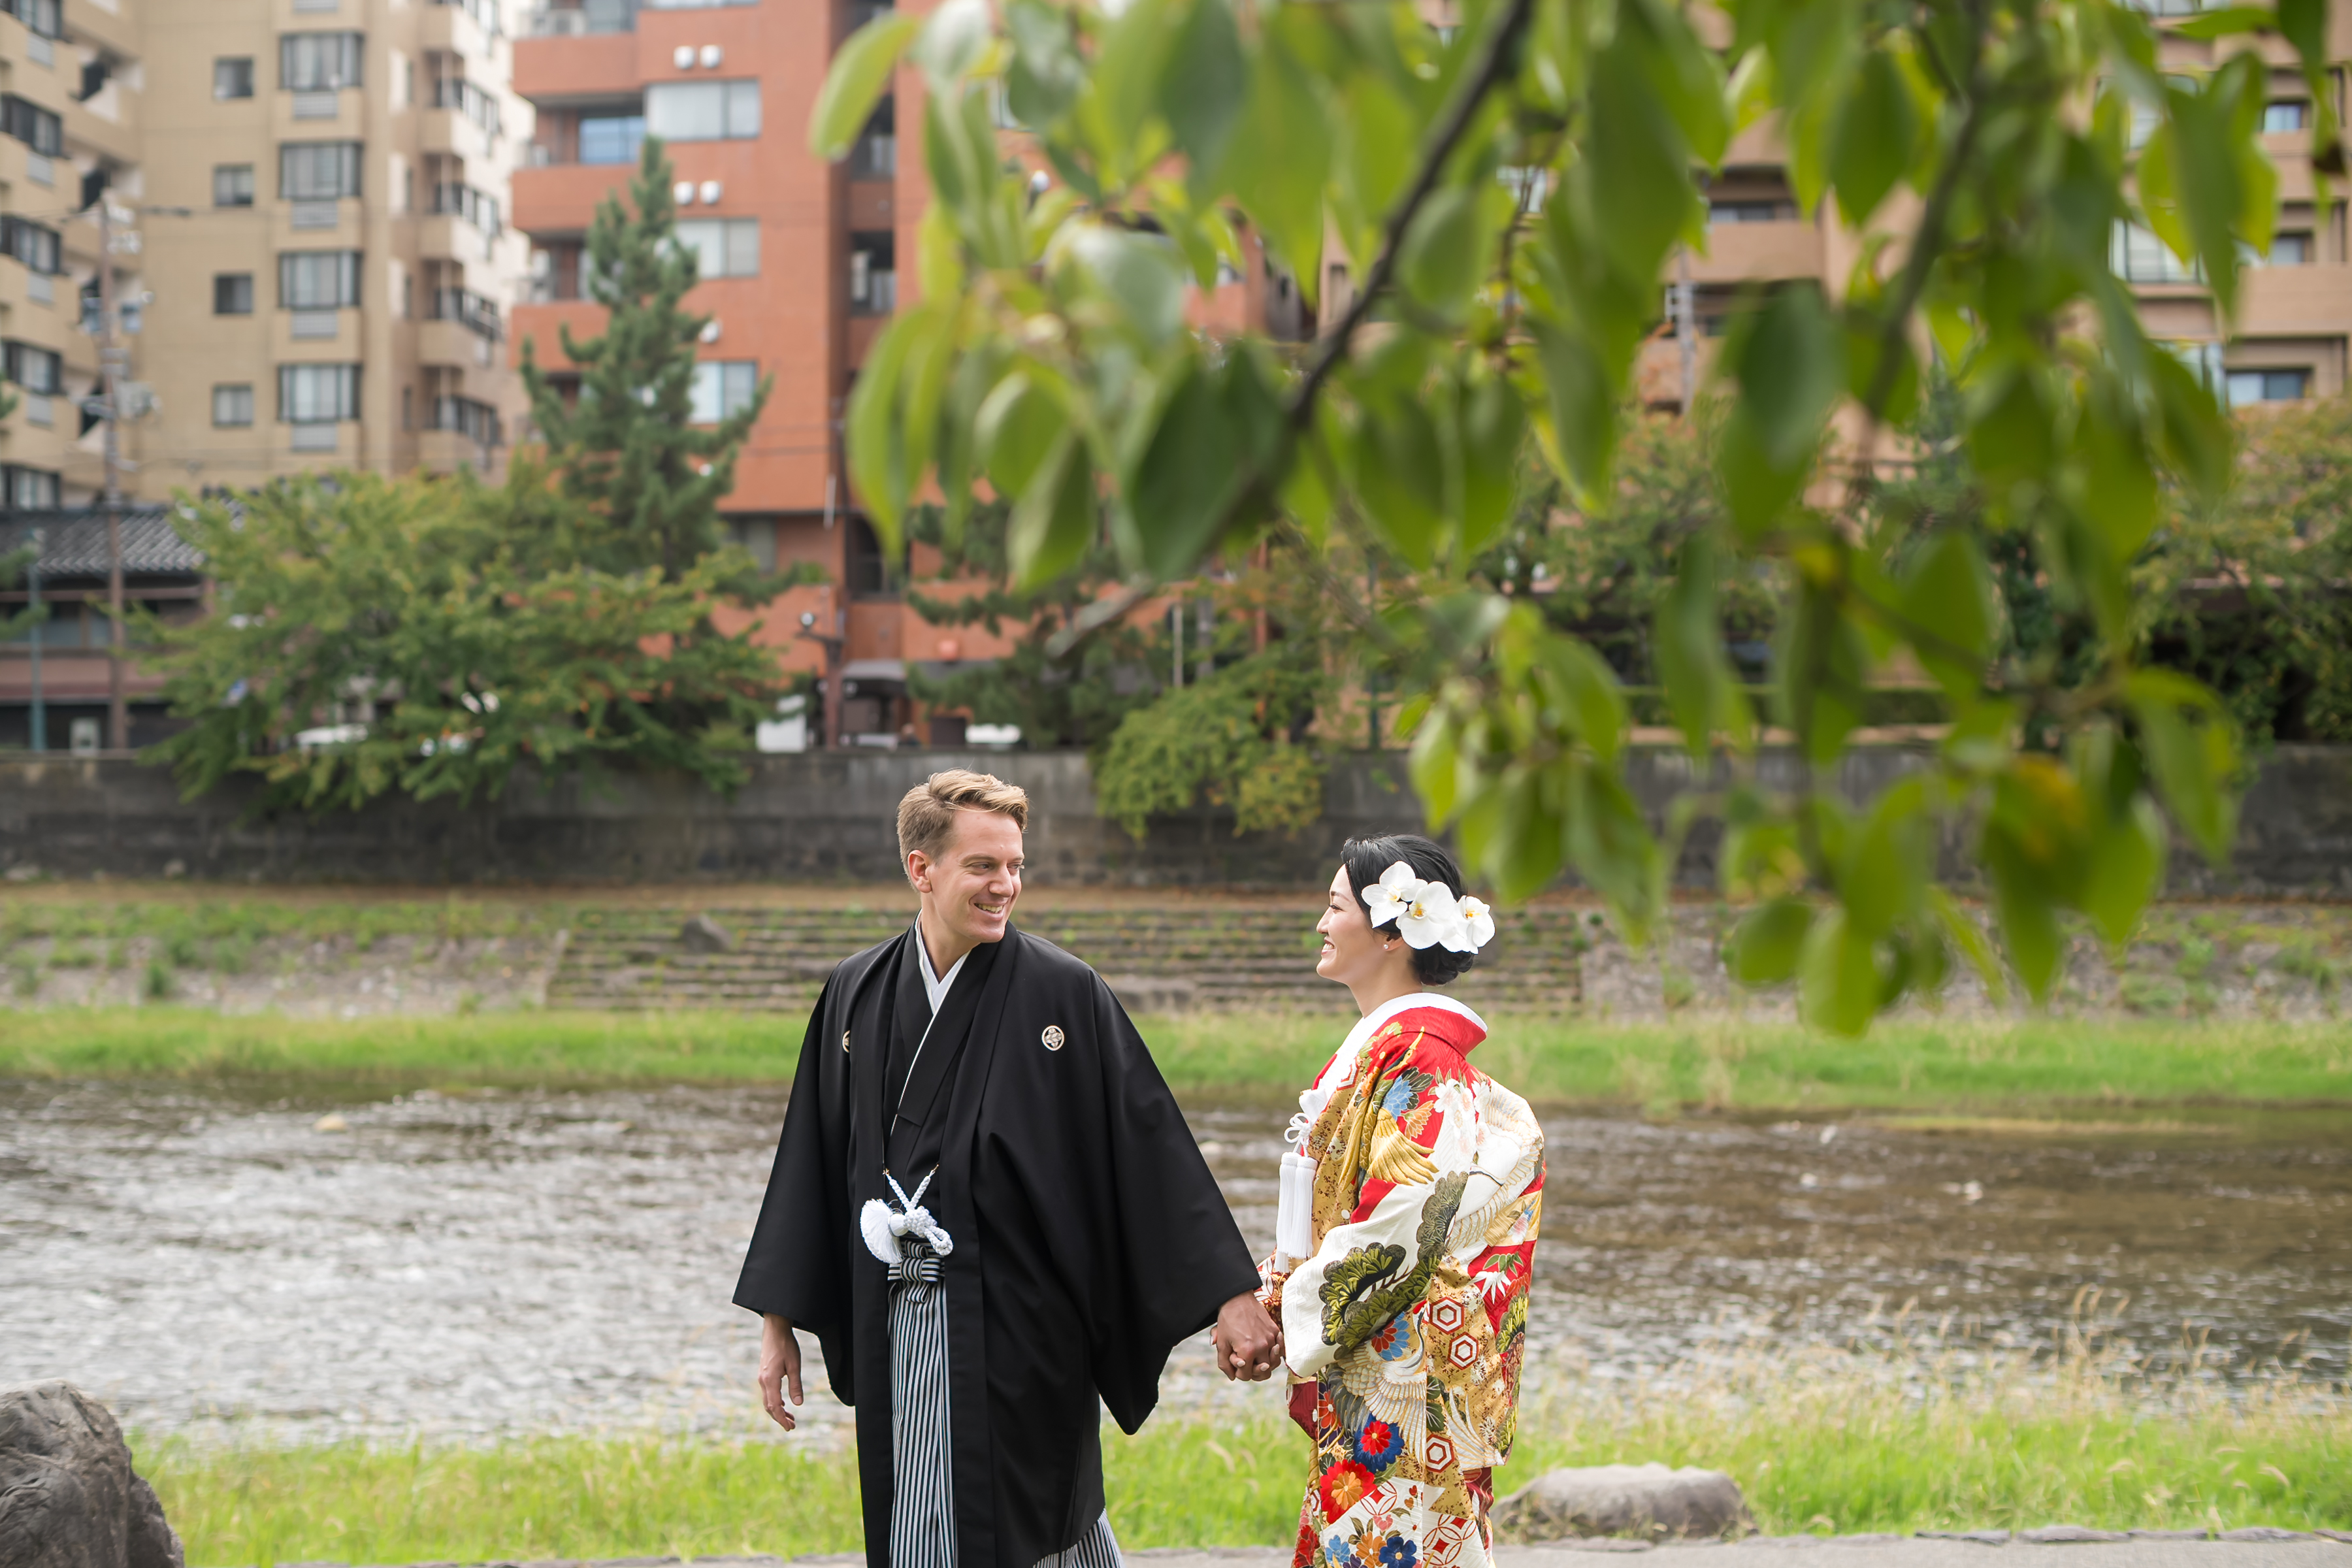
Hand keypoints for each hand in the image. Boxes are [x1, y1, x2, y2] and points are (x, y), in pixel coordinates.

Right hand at [758, 1313, 803, 1429]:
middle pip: (769, 1406)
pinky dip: (775, 1402)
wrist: (775, 1330)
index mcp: (770, 1380)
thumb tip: (798, 1404)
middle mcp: (763, 1381)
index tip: (789, 1428)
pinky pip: (767, 1393)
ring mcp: (762, 1377)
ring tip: (790, 1418)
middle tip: (792, 1426)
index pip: (774, 1406)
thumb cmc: (786, 1346)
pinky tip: (784, 1404)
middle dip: (780, 1418)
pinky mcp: (763, 1374)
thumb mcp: (795, 1365)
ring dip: (778, 1411)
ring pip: (768, 1400)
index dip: (781, 1419)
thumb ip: (796, 1385)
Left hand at [1212, 1292, 1281, 1381]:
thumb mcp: (1222, 1343)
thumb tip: (1232, 1377)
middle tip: (1246, 1363)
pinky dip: (1274, 1353)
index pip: (1246, 1375)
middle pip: (1264, 1373)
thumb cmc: (1228, 1321)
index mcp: (1247, 1351)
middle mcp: (1262, 1347)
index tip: (1235, 1360)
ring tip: (1256, 1357)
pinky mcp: (1275, 1331)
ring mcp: (1271, 1339)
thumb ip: (1224, 1363)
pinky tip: (1266, 1349)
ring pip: (1274, 1364)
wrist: (1237, 1299)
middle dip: (1253, 1371)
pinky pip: (1280, 1350)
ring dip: (1265, 1364)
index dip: (1238, 1372)